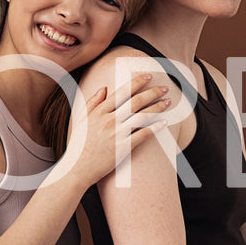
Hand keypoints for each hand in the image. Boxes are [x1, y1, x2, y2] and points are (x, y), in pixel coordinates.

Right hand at [64, 73, 170, 188]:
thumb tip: (104, 88)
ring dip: (158, 107)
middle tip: (164, 88)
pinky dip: (155, 127)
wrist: (77, 169)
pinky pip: (143, 135)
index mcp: (98, 112)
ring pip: (142, 116)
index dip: (137, 82)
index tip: (148, 76)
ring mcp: (116, 134)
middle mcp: (108, 120)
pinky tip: (164, 122)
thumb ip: (92, 102)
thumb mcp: (80, 120)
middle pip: (136, 102)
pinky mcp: (123, 148)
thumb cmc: (78, 145)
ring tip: (168, 102)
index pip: (122, 92)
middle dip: (152, 92)